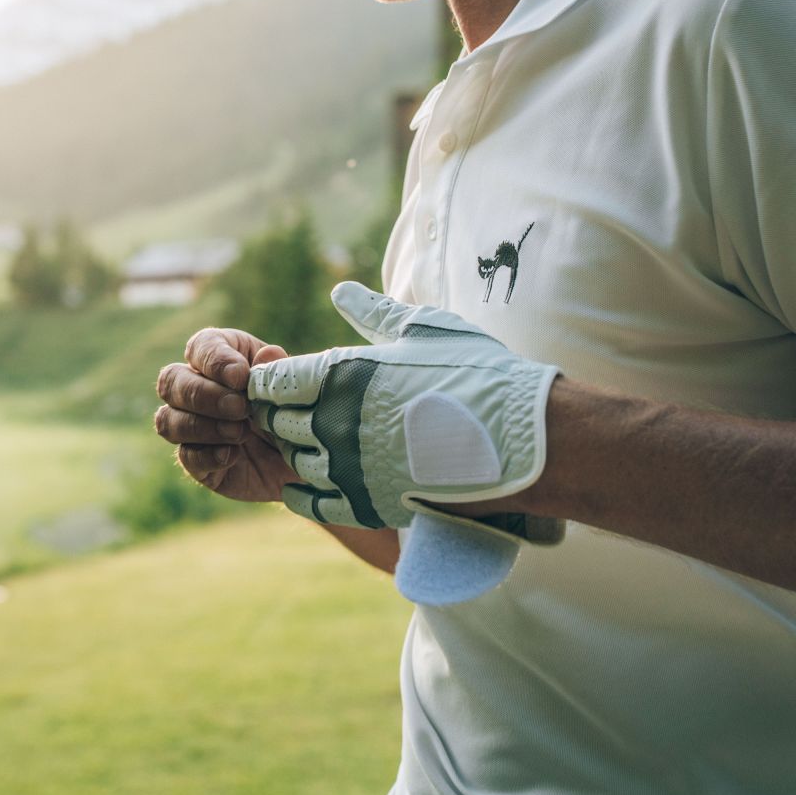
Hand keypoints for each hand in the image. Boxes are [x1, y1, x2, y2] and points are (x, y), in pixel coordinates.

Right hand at [154, 327, 296, 502]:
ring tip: (240, 433)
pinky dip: (207, 456)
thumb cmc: (299, 414)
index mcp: (225, 358)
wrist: (311, 462)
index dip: (213, 359)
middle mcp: (200, 388)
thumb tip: (266, 355)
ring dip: (201, 426)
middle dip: (202, 394)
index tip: (240, 376)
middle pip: (171, 381)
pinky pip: (186, 457)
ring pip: (167, 420)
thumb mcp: (297, 390)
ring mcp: (193, 426)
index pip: (200, 346)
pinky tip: (233, 456)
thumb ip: (278, 372)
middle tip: (239, 408)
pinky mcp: (197, 461)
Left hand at [246, 283, 558, 533]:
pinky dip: (304, 495)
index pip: (274, 381)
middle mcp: (334, 421)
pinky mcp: (367, 504)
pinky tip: (311, 486)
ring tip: (320, 444)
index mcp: (340, 373)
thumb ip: (373, 314)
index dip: (277, 382)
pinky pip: (312, 504)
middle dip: (283, 416)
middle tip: (300, 414)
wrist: (521, 438)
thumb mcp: (424, 331)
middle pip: (278, 421)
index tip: (292, 383)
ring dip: (299, 452)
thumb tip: (341, 290)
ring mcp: (348, 468)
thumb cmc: (478, 373)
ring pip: (294, 461)